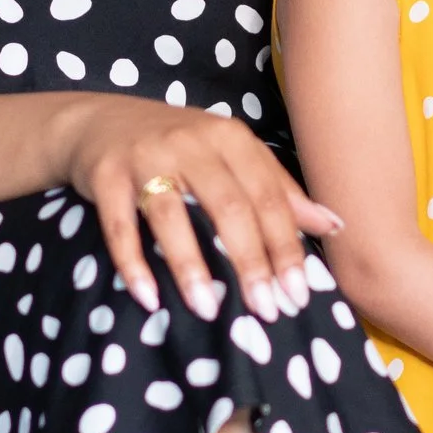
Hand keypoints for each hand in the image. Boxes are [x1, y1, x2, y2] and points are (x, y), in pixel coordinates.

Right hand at [63, 96, 340, 322]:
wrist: (98, 121)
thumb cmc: (178, 147)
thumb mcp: (231, 157)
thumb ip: (278, 190)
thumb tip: (334, 225)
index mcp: (231, 138)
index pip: (268, 196)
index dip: (285, 246)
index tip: (298, 293)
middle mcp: (191, 142)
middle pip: (228, 205)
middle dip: (250, 261)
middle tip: (265, 310)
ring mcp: (146, 157)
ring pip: (173, 214)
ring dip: (191, 267)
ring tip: (208, 311)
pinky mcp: (106, 175)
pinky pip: (120, 225)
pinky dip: (133, 263)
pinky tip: (148, 299)